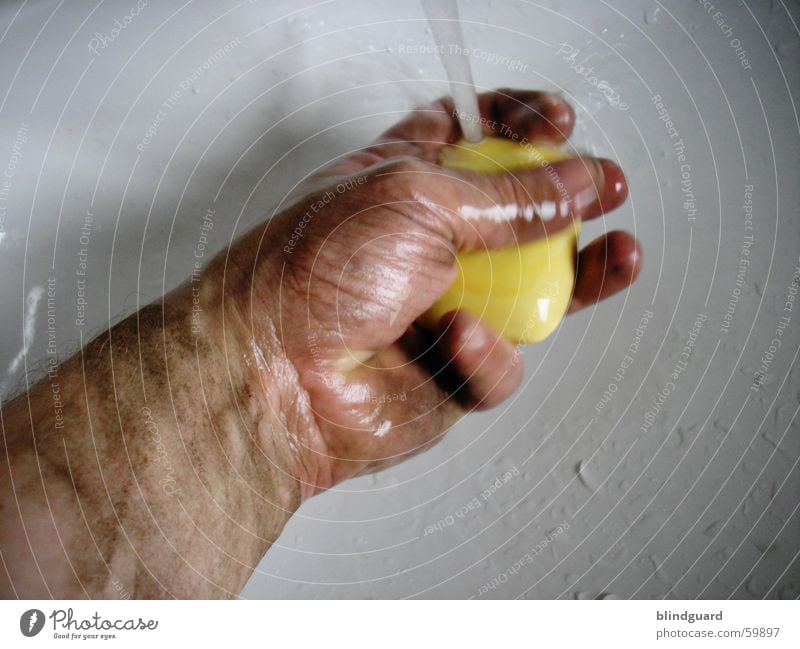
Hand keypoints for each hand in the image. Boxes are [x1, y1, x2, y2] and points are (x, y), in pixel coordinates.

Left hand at [229, 89, 640, 495]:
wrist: (270, 375)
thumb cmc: (310, 273)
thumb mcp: (416, 200)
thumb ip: (505, 196)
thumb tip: (573, 182)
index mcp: (404, 182)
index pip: (472, 137)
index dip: (519, 126)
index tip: (558, 123)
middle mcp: (426, 244)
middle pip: (515, 216)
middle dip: (569, 203)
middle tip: (606, 189)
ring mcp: (441, 307)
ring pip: (529, 294)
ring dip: (577, 278)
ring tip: (615, 257)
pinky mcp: (450, 370)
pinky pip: (500, 361)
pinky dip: (485, 353)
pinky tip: (456, 342)